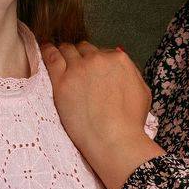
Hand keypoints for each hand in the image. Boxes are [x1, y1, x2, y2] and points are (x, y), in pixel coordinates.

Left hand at [38, 40, 152, 156]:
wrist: (114, 139)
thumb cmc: (130, 122)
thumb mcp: (143, 92)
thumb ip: (132, 74)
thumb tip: (122, 67)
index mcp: (119, 60)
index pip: (103, 52)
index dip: (97, 60)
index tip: (93, 69)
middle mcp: (98, 59)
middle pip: (84, 49)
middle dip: (81, 56)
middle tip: (76, 66)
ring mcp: (79, 69)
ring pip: (67, 50)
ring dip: (64, 52)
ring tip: (58, 55)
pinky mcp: (62, 81)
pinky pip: (51, 57)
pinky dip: (47, 51)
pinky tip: (45, 49)